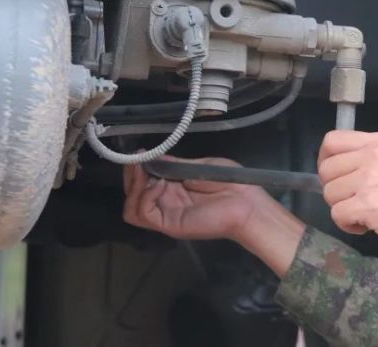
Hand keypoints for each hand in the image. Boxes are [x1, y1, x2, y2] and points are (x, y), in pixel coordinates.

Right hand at [122, 155, 307, 277]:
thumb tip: (152, 156)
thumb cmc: (228, 181)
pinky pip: (143, 214)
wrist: (246, 201)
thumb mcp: (197, 166)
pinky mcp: (169, 224)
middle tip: (138, 161)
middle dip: (131, 175)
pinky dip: (144, 197)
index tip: (139, 154)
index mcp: (172, 189)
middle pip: (132, 194)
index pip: (141, 182)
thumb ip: (173, 165)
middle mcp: (165, 202)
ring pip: (131, 207)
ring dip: (133, 187)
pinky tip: (157, 185)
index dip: (136, 168)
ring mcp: (166, 215)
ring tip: (145, 173)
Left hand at [318, 131, 377, 259]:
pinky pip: (338, 215)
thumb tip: (351, 169)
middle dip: (335, 188)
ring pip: (329, 193)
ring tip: (366, 214)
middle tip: (354, 200)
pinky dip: (348, 225)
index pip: (332, 140)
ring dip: (343, 208)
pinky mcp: (368, 206)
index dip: (326, 160)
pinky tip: (368, 226)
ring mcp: (369, 180)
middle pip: (326, 169)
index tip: (336, 176)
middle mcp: (372, 156)